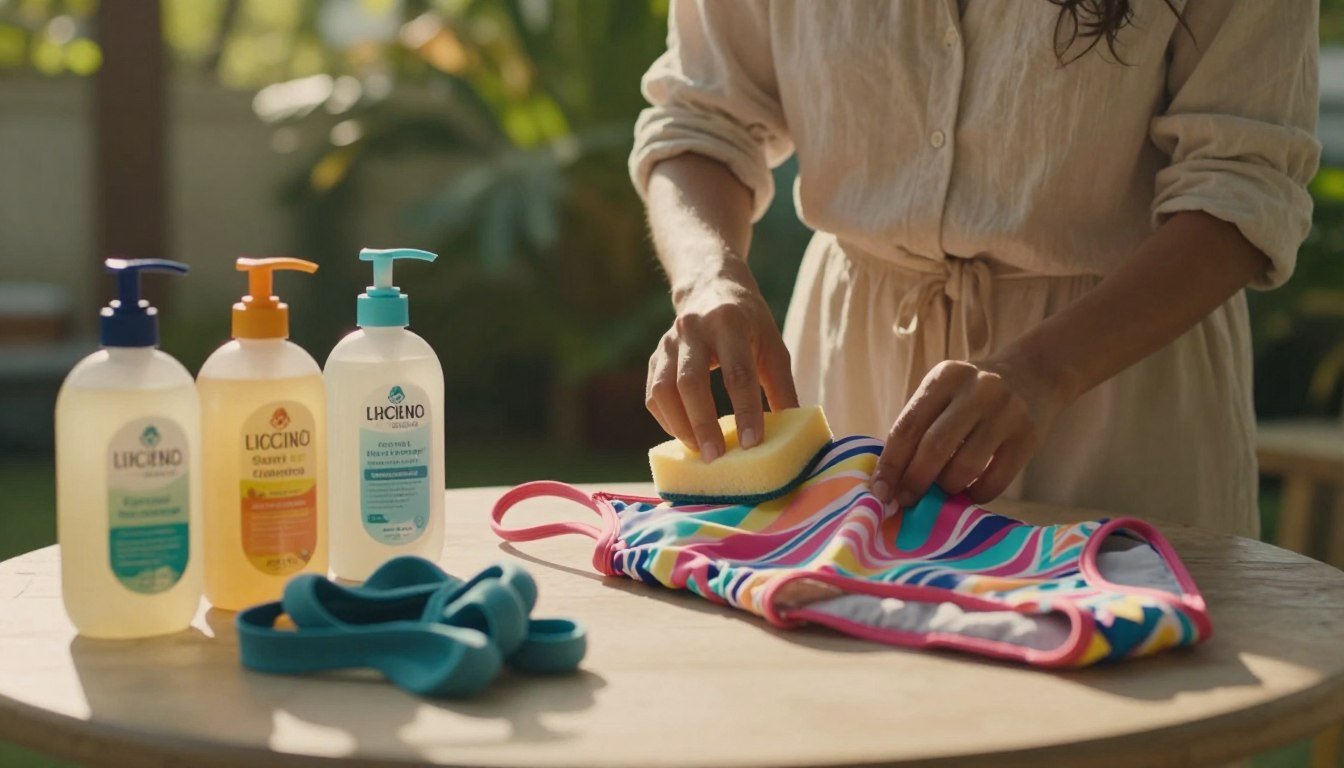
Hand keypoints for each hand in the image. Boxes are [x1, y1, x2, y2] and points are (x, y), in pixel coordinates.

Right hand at [646, 256, 798, 460]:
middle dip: (702, 424)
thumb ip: (782, 387)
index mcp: (730, 323)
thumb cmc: (749, 324)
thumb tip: (793, 434)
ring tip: (700, 452)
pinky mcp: (655, 356)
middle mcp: (694, 329)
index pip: (737, 373)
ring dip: (680, 426)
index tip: (752, 444)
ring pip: (663, 389)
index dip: (745, 411)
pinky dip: (667, 420)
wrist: (710, 286)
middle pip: (691, 382)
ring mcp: (669, 342)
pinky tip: (685, 435)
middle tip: (716, 457)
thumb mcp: (773, 345)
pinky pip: (653, 395)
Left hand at [870, 356, 1071, 507]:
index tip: (879, 492)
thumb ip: (919, 428)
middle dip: (915, 481)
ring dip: (946, 488)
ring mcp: (1006, 412)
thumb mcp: (944, 393)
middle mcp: (977, 390)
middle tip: (906, 501)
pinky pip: (995, 480)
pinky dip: (976, 494)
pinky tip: (970, 493)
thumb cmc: (972, 393)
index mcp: (945, 377)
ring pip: (965, 466)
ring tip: (942, 493)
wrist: (1034, 373)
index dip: (890, 464)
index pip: (908, 426)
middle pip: (934, 447)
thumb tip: (891, 481)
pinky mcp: (1028, 436)